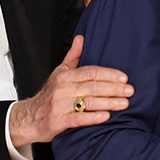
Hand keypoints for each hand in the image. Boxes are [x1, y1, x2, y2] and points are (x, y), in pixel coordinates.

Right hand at [9, 35, 132, 148]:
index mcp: (65, 76)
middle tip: (130, 91)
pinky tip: (106, 116)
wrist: (29, 117)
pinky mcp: (58, 121)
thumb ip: (73, 56)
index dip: (109, 75)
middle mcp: (63, 89)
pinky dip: (93, 117)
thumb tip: (81, 38)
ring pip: (88, 102)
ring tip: (125, 103)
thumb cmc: (49, 95)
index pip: (91, 72)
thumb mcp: (59, 72)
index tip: (124, 78)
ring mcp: (60, 105)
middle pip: (93, 86)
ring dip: (109, 102)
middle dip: (114, 88)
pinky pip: (78, 119)